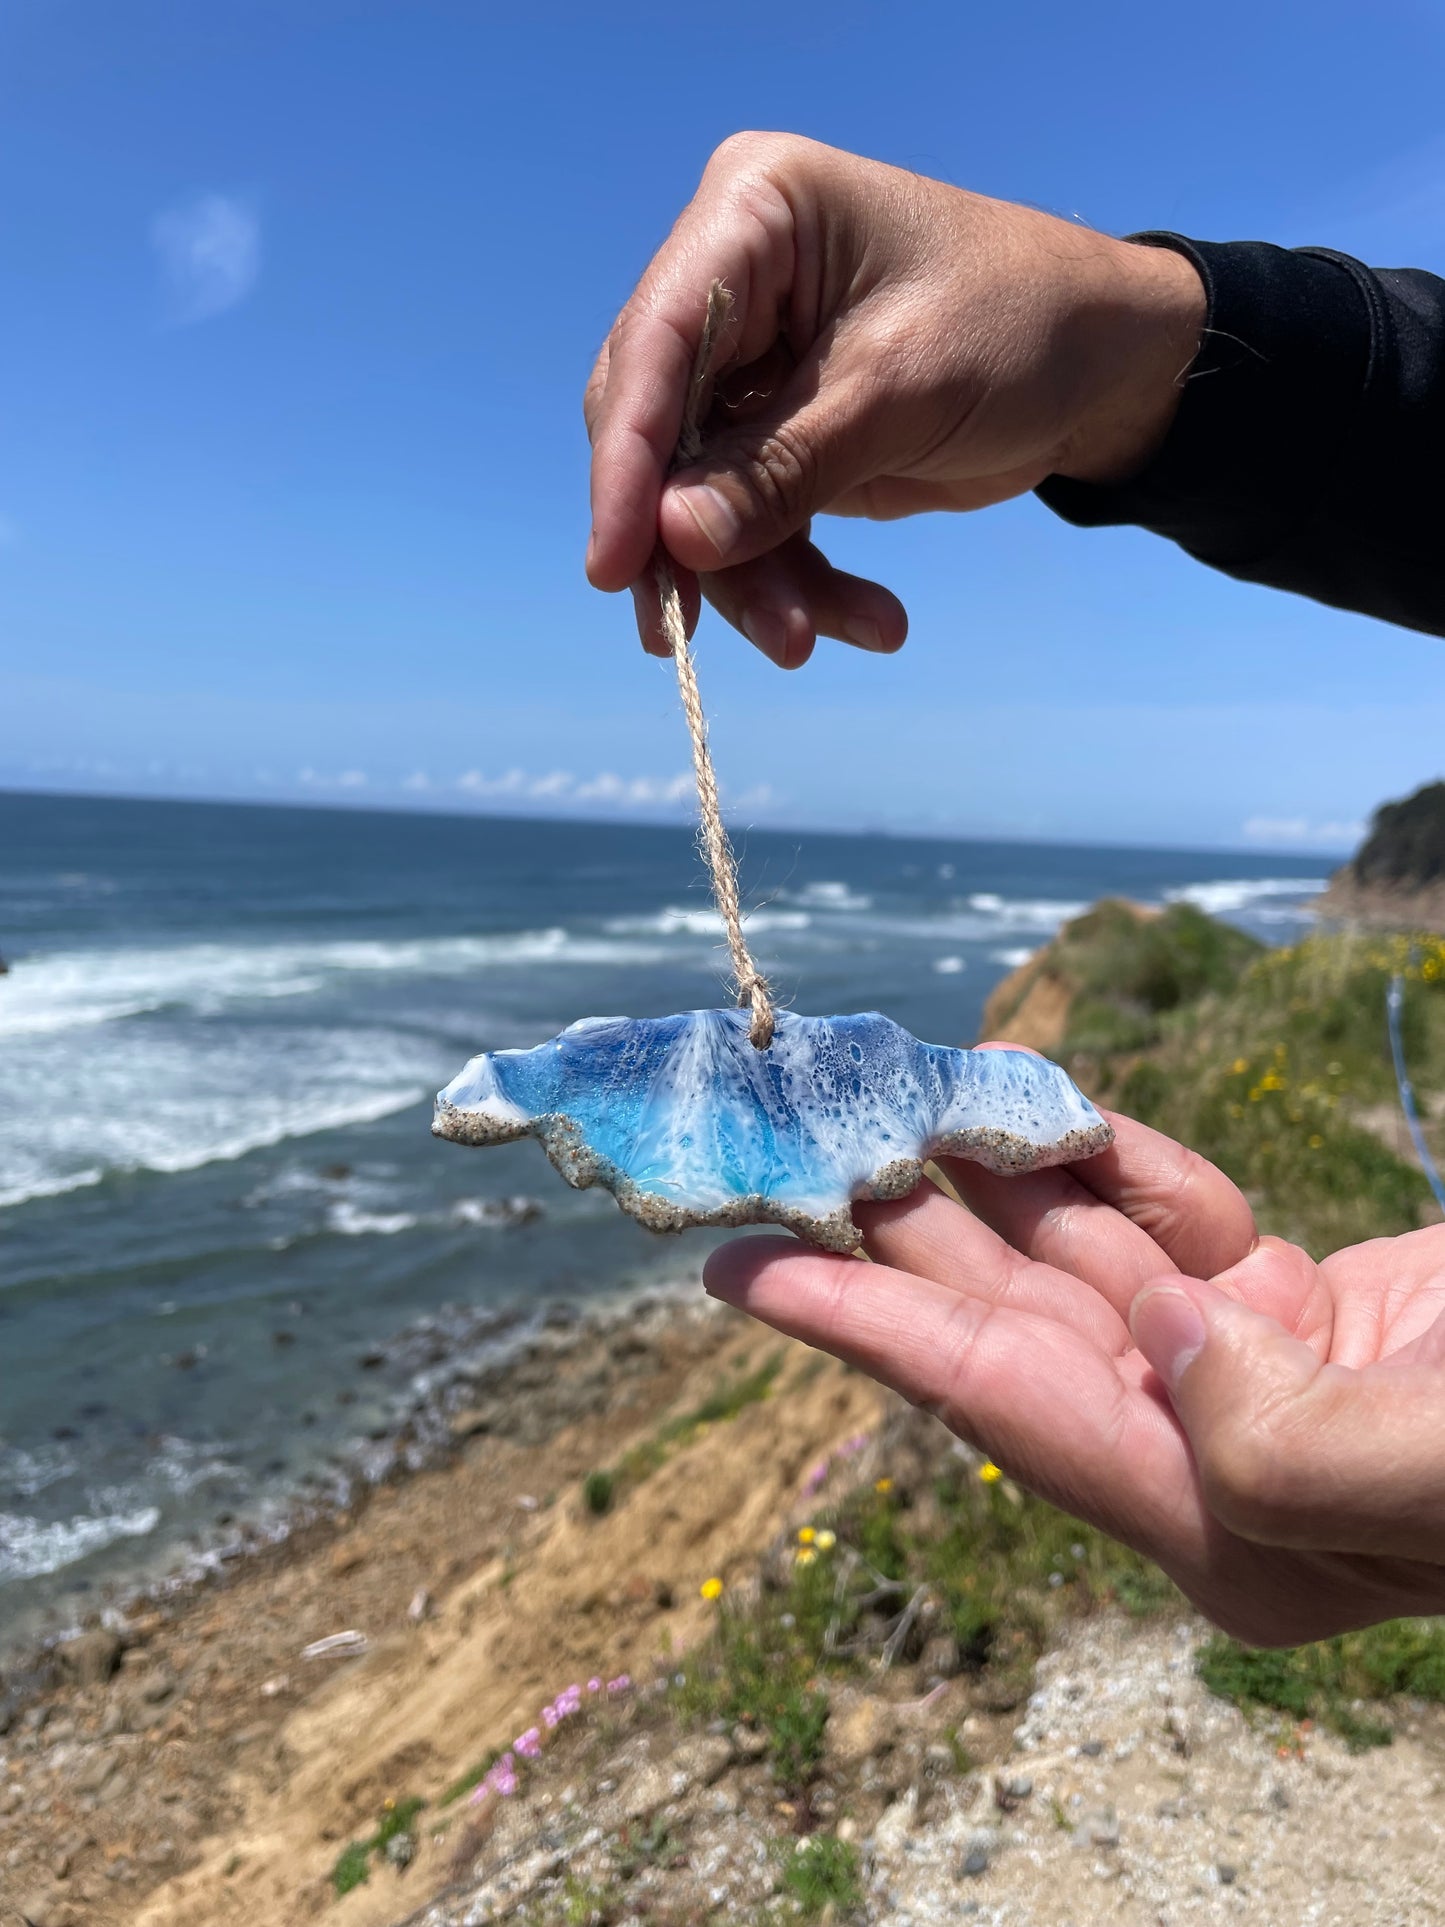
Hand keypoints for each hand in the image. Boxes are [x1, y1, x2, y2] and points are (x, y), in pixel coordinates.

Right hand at [585, 132, 1203, 666]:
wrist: (1109, 365)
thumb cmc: (1023, 327)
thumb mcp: (900, 393)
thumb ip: (780, 469)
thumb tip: (673, 539)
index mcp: (754, 213)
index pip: (657, 345)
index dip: (628, 463)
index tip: (615, 566)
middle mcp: (734, 280)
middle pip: (661, 431)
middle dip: (696, 542)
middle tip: (715, 635)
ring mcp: (753, 365)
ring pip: (703, 497)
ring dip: (757, 582)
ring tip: (815, 640)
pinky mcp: (781, 434)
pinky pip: (756, 523)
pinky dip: (800, 582)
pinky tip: (870, 622)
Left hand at [703, 1082, 1444, 1644]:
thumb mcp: (1431, 1482)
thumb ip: (1273, 1443)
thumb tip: (1162, 1336)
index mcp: (1218, 1525)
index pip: (997, 1405)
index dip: (854, 1325)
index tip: (727, 1264)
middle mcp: (1206, 1452)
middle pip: (1006, 1319)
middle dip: (892, 1226)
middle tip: (777, 1142)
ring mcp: (1247, 1371)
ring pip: (1075, 1255)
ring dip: (984, 1171)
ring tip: (874, 1098)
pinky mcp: (1297, 1302)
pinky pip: (1172, 1219)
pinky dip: (1117, 1160)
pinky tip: (1048, 1115)